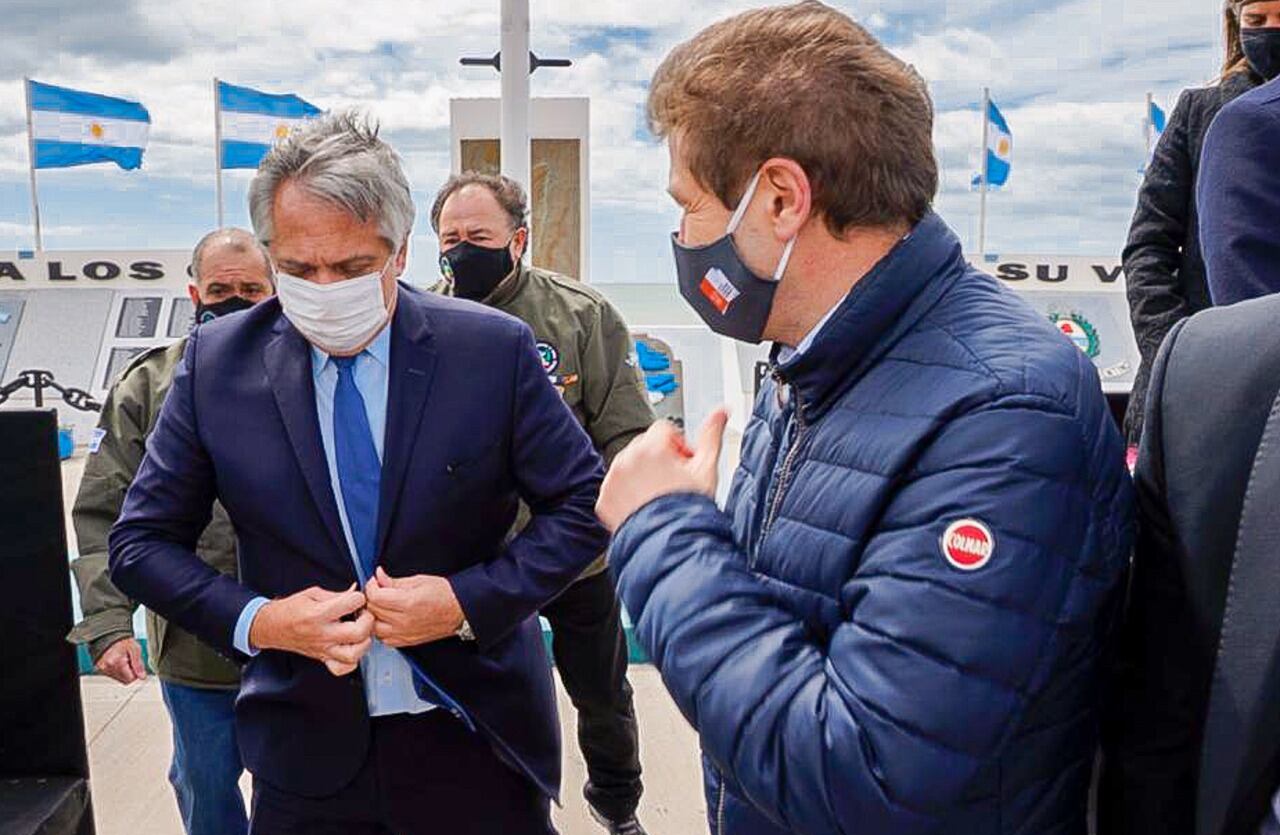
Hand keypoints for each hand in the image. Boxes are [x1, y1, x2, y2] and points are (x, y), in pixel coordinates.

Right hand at [96, 636, 146, 684]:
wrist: (109, 635)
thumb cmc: (122, 640)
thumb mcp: (135, 650)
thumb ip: (139, 665)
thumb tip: (142, 677)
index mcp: (117, 663)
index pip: (130, 679)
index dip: (136, 673)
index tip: (136, 665)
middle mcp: (107, 668)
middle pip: (124, 680)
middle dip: (129, 673)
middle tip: (129, 661)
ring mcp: (102, 669)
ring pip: (118, 678)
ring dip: (123, 672)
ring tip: (123, 659)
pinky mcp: (99, 669)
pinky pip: (111, 675)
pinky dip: (116, 670)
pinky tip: (117, 661)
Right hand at [249, 585, 373, 675]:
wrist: (271, 626)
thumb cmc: (290, 609)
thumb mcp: (313, 594)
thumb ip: (337, 594)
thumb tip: (357, 592)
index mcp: (318, 614)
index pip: (352, 604)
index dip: (359, 597)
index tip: (357, 597)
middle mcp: (322, 634)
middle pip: (358, 632)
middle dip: (368, 621)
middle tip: (364, 615)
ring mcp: (323, 649)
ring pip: (354, 654)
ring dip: (363, 642)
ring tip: (360, 632)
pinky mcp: (322, 658)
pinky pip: (342, 668)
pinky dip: (352, 661)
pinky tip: (352, 647)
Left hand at [365, 567, 463, 647]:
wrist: (459, 610)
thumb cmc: (444, 594)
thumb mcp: (419, 580)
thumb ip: (394, 581)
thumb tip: (379, 576)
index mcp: (408, 603)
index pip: (375, 596)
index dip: (371, 586)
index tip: (375, 581)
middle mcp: (404, 621)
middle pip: (373, 610)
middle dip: (372, 598)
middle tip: (378, 590)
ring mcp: (405, 634)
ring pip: (374, 627)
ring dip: (374, 615)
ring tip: (381, 606)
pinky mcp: (407, 642)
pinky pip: (384, 639)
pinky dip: (381, 629)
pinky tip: (388, 620)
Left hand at [596, 407, 728, 531]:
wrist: (671, 546)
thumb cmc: (689, 510)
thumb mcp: (707, 469)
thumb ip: (712, 435)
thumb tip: (721, 411)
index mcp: (651, 447)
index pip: (664, 429)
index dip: (679, 446)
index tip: (684, 465)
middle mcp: (627, 460)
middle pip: (645, 446)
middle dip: (660, 460)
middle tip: (675, 484)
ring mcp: (613, 481)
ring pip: (629, 466)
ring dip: (643, 475)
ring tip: (661, 498)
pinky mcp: (605, 500)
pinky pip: (615, 488)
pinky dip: (627, 494)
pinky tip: (645, 507)